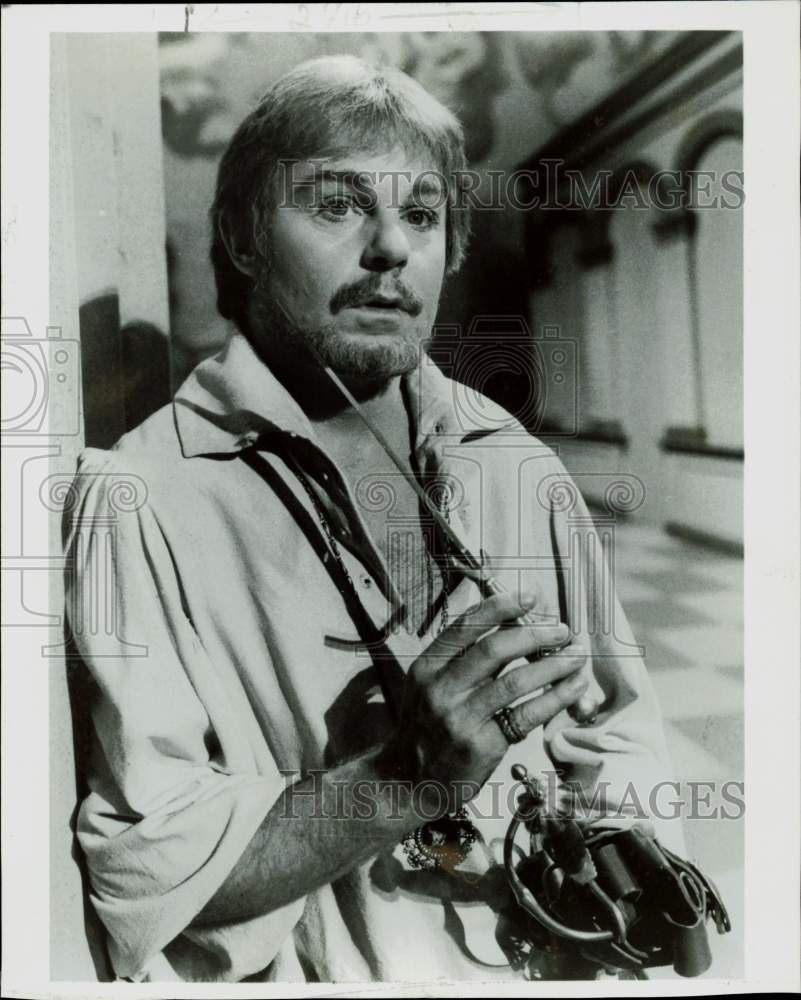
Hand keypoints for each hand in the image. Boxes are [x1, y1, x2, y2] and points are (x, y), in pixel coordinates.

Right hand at [379, 591, 589, 815]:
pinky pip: (526, 715)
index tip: (530, 597)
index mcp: (427, 667)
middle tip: (562, 630)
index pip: (466, 627)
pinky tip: (572, 686)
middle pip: (494, 649)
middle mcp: (441, 689)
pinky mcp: (482, 744)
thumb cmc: (427, 726)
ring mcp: (461, 718)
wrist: (409, 780)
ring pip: (515, 681)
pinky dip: (555, 697)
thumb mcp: (429, 686)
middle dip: (534, 634)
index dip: (500, 607)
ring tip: (576, 655)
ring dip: (553, 664)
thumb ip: (461, 659)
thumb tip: (511, 625)